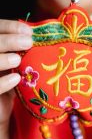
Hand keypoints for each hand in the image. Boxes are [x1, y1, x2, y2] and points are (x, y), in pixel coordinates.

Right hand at [0, 20, 31, 138]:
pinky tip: (16, 79)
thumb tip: (39, 36)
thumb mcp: (16, 65)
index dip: (8, 26)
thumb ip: (21, 52)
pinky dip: (2, 82)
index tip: (28, 30)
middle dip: (7, 40)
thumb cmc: (10, 83)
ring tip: (17, 59)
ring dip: (0, 59)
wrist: (2, 111)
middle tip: (28, 42)